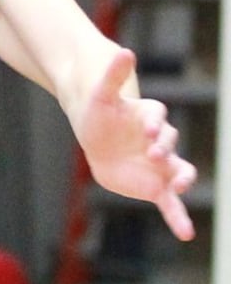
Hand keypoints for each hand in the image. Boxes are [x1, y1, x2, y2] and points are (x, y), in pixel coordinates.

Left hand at [71, 49, 197, 239]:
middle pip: (170, 143)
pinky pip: (170, 203)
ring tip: (180, 188)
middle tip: (155, 154)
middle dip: (165, 148)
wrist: (98, 138)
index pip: (156, 116)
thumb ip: (113, 77)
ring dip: (182, 180)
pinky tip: (186, 233)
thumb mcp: (101, 96)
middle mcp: (160, 141)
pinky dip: (178, 217)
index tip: (147, 128)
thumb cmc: (100, 114)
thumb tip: (125, 51)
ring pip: (179, 173)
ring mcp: (160, 165)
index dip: (154, 122)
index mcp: (148, 116)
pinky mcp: (155, 187)